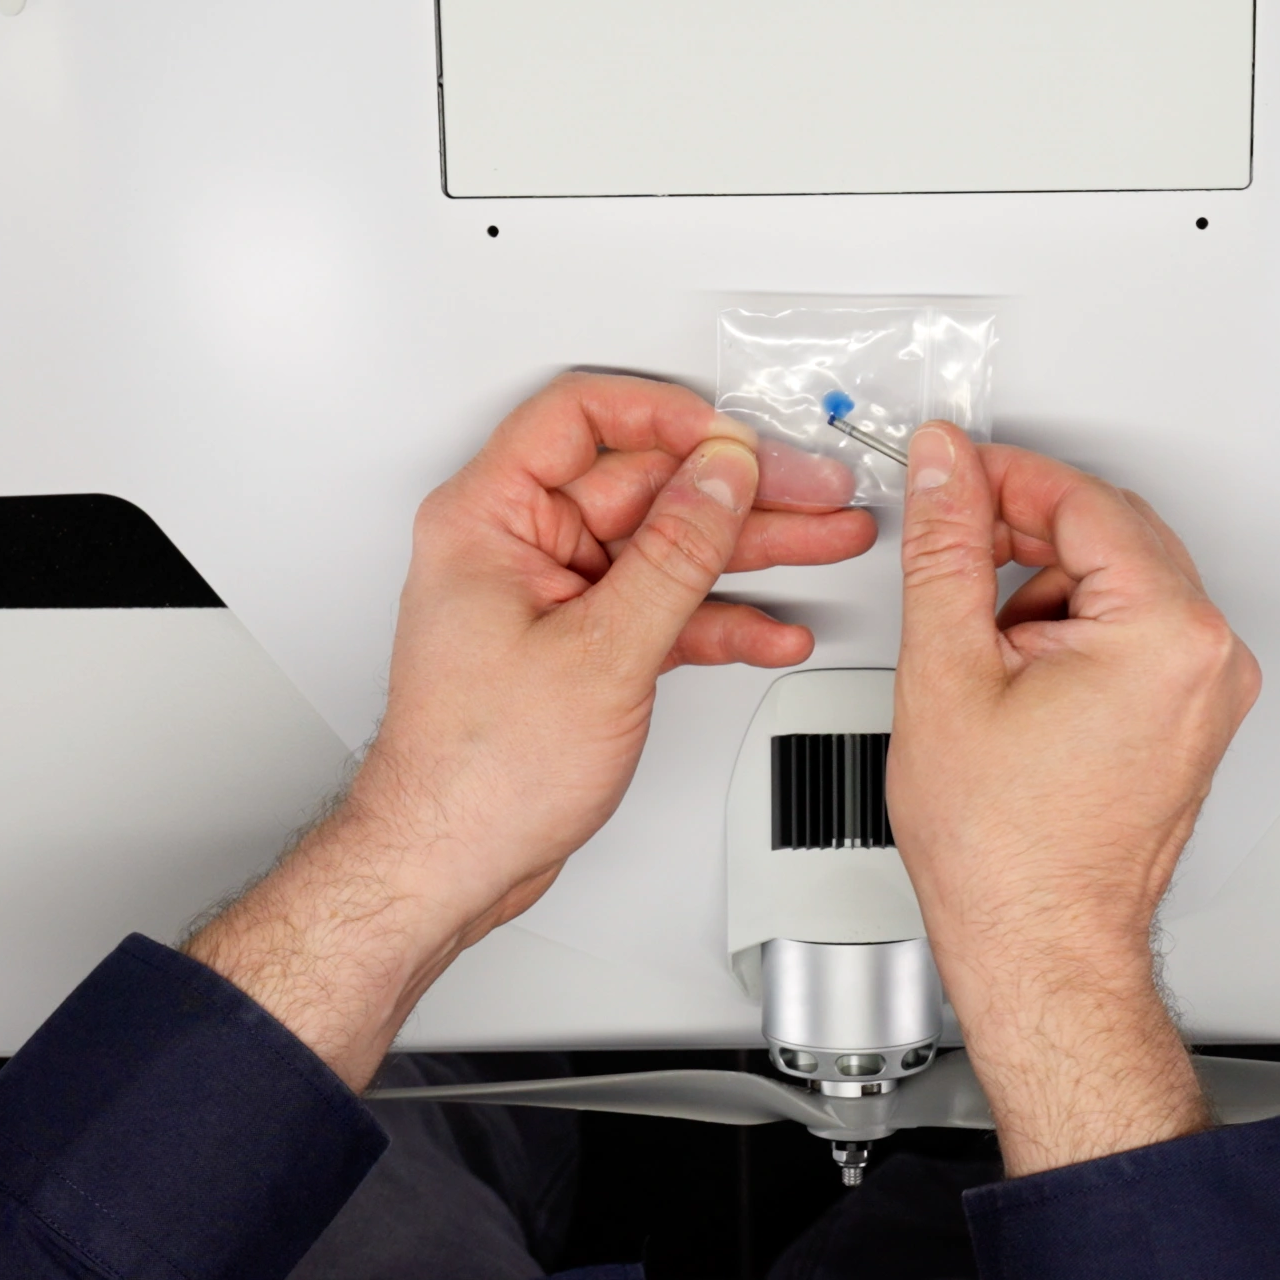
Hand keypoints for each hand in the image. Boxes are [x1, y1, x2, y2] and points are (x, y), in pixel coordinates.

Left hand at [193, 373, 876, 1080]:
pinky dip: (720, 619)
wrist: (452, 862)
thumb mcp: (601, 650)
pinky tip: (773, 629)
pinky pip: (664, 607)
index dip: (669, 416)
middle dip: (740, 491)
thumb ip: (674, 554)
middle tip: (817, 493)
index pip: (582, 417)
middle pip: (645, 483)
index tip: (738, 439)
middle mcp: (517, 545)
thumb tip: (722, 476)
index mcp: (489, 518)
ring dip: (750, 549)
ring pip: (667, 546)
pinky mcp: (581, 642)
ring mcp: (552, 594)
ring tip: (826, 540)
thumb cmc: (478, 771)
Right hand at [888, 423, 1259, 1173]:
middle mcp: (1208, 657)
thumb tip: (946, 469)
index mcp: (1166, 634)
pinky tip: (1017, 680)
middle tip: (949, 545)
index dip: (1003, 477)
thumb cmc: (1005, 851)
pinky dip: (1072, 632)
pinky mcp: (1191, 718)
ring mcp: (1207, 691)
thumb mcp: (947, 671)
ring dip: (1045, 587)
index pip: (1084, 501)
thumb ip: (945, 548)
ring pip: (1119, 581)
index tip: (950, 470)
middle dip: (1022, 531)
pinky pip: (1134, 633)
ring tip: (981, 655)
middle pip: (1111, 532)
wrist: (1039, 945)